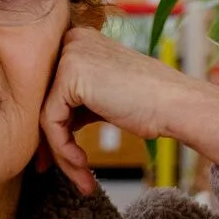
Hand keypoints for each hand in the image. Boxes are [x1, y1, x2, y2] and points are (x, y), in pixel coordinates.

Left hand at [38, 25, 218, 195]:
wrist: (175, 104)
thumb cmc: (147, 103)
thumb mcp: (103, 95)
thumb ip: (75, 101)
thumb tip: (42, 130)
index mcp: (79, 39)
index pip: (50, 88)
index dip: (51, 128)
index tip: (55, 159)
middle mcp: (72, 39)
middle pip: (43, 101)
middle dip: (52, 143)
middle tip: (66, 172)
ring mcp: (70, 54)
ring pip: (45, 116)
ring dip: (62, 155)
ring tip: (82, 179)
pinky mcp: (69, 75)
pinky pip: (52, 123)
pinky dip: (64, 151)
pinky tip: (83, 168)